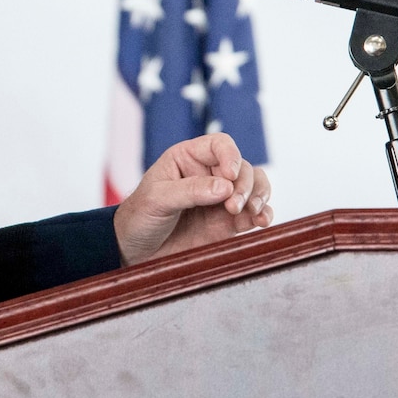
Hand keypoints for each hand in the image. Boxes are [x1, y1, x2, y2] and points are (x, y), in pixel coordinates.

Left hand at [113, 133, 271, 266]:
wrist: (134, 253)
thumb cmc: (138, 217)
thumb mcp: (157, 199)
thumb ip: (190, 191)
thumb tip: (225, 187)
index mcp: (188, 158)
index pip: (219, 145)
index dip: (231, 156)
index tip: (229, 176)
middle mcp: (208, 175)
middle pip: (242, 167)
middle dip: (244, 184)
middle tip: (233, 205)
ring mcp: (220, 199)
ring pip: (254, 187)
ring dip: (258, 196)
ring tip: (251, 213)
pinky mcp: (227, 223)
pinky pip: (253, 214)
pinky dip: (263, 215)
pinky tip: (262, 221)